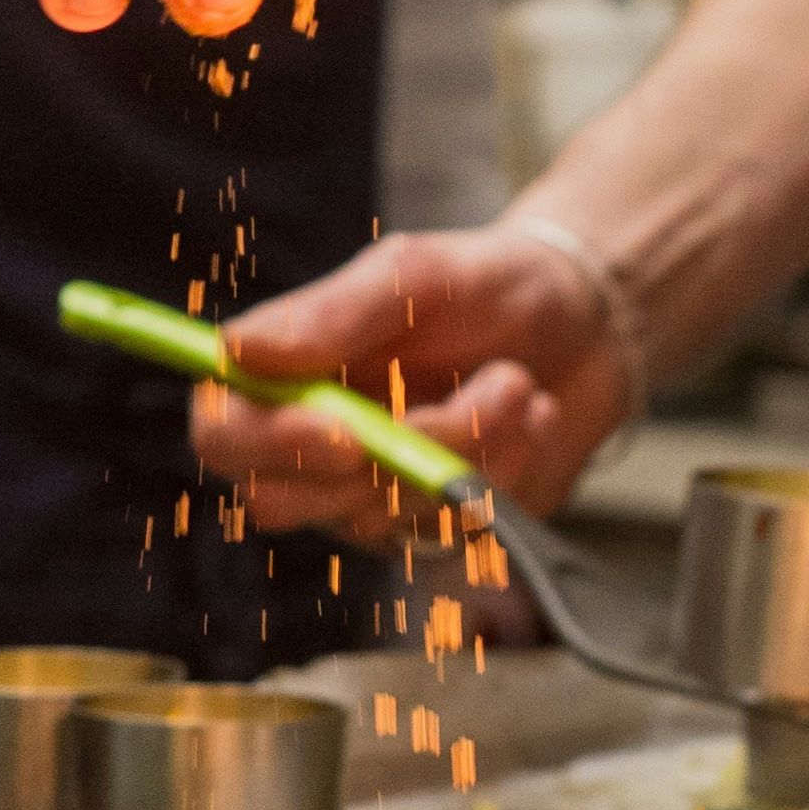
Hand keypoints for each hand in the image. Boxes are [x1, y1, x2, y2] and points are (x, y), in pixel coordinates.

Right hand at [191, 222, 636, 535]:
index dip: (267, 443)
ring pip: (380, 515)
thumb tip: (236, 350)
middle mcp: (311, 447)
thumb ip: (329, 313)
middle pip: (281, 501)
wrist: (586, 330)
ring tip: (518, 381)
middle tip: (487, 388)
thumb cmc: (486, 287)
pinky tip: (530, 420)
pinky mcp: (428, 531)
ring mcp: (367, 498)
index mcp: (284, 375)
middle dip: (391, 453)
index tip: (347, 429)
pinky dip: (503, 473)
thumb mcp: (415, 275)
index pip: (222, 433)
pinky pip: (445, 534)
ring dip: (470, 446)